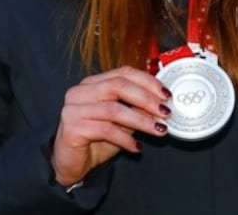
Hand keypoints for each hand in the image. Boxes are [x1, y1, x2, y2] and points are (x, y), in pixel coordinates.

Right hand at [50, 65, 171, 186]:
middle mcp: (80, 92)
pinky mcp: (71, 128)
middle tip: (165, 112)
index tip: (166, 94)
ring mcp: (73, 109)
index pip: (123, 73)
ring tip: (158, 130)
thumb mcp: (122, 121)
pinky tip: (136, 147)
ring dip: (141, 120)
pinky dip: (125, 138)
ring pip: (113, 109)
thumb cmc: (96, 140)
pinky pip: (105, 130)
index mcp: (93, 83)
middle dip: (146, 98)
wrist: (71, 164)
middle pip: (118, 86)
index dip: (147, 81)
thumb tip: (161, 103)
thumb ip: (137, 109)